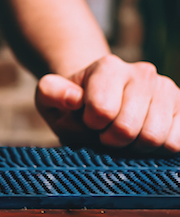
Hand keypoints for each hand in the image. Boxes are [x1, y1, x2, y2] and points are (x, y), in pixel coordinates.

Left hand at [36, 54, 179, 152]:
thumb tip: (73, 97)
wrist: (100, 101)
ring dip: (134, 147)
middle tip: (105, 134)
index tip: (87, 120)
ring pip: (155, 138)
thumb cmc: (72, 103)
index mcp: (108, 66)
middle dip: (111, 140)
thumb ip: (52, 93)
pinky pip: (177, 142)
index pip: (102, 110)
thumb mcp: (50, 96)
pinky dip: (158, 149)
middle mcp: (142, 72)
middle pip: (129, 128)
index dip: (90, 125)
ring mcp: (167, 89)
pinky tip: (143, 138)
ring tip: (124, 136)